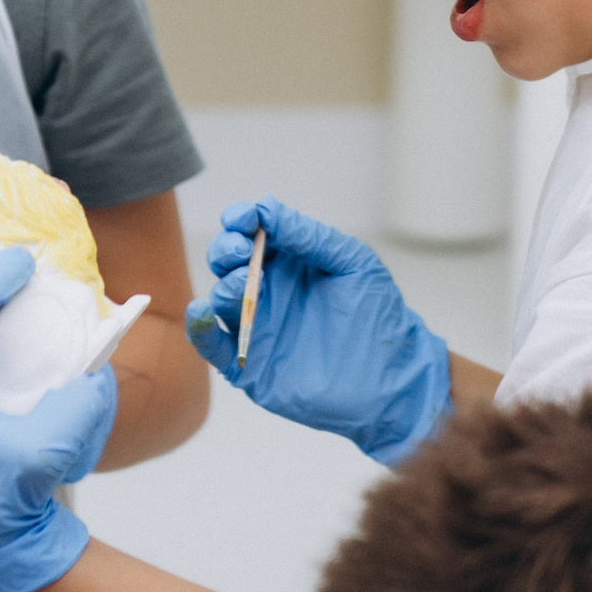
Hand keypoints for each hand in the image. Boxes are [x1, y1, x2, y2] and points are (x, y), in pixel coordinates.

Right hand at [184, 199, 449, 464]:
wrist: (393, 381)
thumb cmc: (378, 316)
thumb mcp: (353, 263)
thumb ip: (309, 236)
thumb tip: (266, 210)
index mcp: (289, 262)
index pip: (252, 232)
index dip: (240, 219)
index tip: (241, 219)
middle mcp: (267, 290)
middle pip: (228, 261)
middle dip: (226, 249)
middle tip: (240, 251)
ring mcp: (256, 327)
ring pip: (220, 299)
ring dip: (224, 286)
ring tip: (243, 286)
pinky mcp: (248, 364)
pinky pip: (212, 344)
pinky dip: (199, 328)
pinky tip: (201, 312)